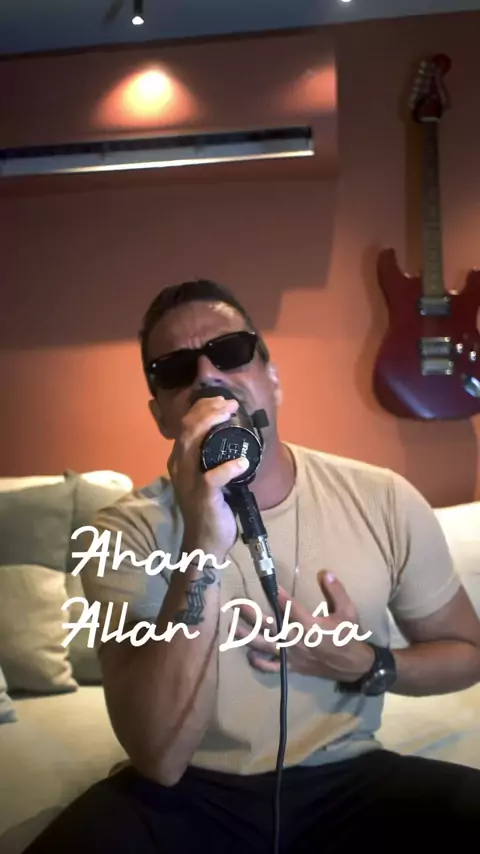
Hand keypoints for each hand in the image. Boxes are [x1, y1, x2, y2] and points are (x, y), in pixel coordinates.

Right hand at [168, 395, 248, 561]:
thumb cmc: (208, 507)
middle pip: (188, 428)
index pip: (185, 425)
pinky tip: (243, 463)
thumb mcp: (205, 476)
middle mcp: (179, 466)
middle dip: (208, 410)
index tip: (222, 401)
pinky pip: (213, 477)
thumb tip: (231, 437)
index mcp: (180, 460)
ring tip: (230, 416)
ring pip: (193, 444)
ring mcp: (189, 481)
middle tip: (229, 404)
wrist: (203, 542)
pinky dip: (229, 467)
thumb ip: (210, 458)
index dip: (202, 408)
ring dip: (212, 425)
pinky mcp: (203, 497)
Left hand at [234, 570, 374, 681]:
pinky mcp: (291, 667)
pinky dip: (258, 662)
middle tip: (237, 604)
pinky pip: (270, 667)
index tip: (271, 587)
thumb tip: (326, 573)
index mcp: (311, 627)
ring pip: (265, 646)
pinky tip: (248, 654)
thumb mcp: (348, 612)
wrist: (352, 666)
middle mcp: (297, 641)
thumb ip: (337, 592)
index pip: (292, 609)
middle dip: (252, 615)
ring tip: (232, 627)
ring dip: (247, 637)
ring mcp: (292, 655)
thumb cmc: (348, 636)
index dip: (281, 597)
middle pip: (270, 627)